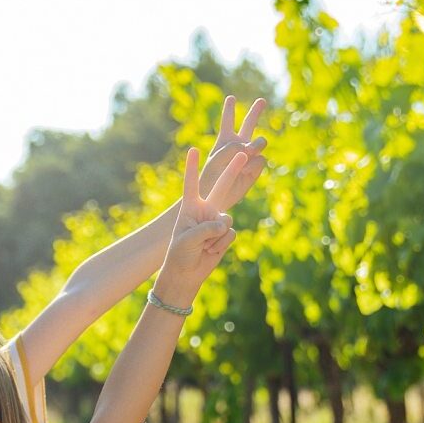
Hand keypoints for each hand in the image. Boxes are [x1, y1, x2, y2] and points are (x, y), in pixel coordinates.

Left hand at [157, 148, 245, 302]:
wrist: (187, 272)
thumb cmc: (180, 253)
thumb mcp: (188, 239)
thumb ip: (207, 228)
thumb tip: (226, 224)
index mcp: (190, 206)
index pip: (191, 184)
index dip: (193, 167)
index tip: (193, 150)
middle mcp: (205, 209)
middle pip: (221, 187)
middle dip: (232, 170)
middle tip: (242, 152)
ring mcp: (217, 220)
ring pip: (227, 220)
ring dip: (215, 236)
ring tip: (203, 246)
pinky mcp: (225, 233)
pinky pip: (230, 234)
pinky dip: (221, 244)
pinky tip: (211, 251)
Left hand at [197, 96, 267, 207]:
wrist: (215, 196)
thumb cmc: (212, 176)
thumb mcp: (218, 157)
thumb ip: (235, 148)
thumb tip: (254, 149)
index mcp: (225, 140)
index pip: (228, 121)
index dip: (229, 109)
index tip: (230, 98)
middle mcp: (239, 145)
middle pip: (249, 124)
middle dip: (255, 111)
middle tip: (262, 100)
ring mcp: (249, 156)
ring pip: (261, 142)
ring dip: (258, 143)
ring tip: (250, 150)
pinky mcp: (256, 169)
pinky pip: (261, 160)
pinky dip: (253, 164)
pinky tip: (245, 170)